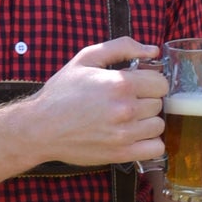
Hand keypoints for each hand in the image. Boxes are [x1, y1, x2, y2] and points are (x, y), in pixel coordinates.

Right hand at [22, 37, 166, 166]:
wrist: (40, 127)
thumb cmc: (62, 92)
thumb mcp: (87, 58)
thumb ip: (123, 47)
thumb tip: (154, 50)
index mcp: (120, 83)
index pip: (161, 83)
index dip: (150, 82)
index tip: (138, 85)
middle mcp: (126, 109)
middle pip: (159, 104)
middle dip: (146, 100)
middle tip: (127, 101)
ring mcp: (124, 134)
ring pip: (158, 126)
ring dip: (147, 121)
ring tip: (128, 119)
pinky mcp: (121, 154)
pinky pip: (156, 149)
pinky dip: (149, 142)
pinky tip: (134, 135)